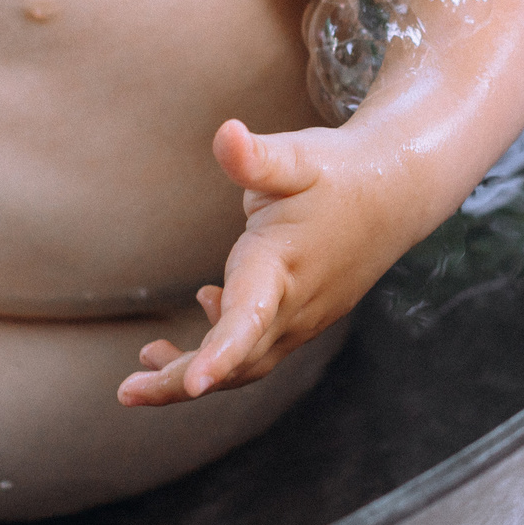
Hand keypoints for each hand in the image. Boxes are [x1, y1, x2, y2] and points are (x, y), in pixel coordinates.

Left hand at [117, 119, 405, 404]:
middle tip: (127, 391)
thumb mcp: (297, 156)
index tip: (195, 384)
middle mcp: (294, 305)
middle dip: (181, 382)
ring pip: (247, 364)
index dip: (221, 353)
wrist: (396, 194)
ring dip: (196, 373)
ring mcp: (302, 319)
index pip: (250, 319)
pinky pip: (258, 351)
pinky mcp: (301, 319)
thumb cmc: (337, 172)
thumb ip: (256, 157)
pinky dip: (224, 351)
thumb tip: (226, 133)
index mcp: (284, 267)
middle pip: (237, 360)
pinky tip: (205, 306)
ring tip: (146, 362)